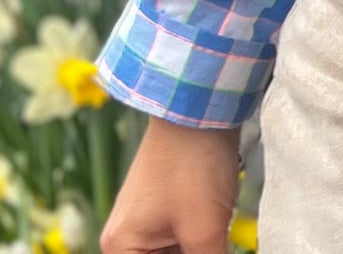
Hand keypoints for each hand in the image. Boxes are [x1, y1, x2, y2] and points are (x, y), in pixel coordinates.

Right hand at [100, 116, 240, 253]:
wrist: (199, 104)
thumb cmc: (193, 163)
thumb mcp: (204, 229)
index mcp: (122, 249)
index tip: (208, 252)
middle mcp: (126, 237)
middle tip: (216, 244)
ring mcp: (147, 219)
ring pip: (177, 252)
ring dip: (203, 248)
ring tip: (217, 232)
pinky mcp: (168, 204)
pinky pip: (184, 238)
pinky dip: (203, 240)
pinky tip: (219, 228)